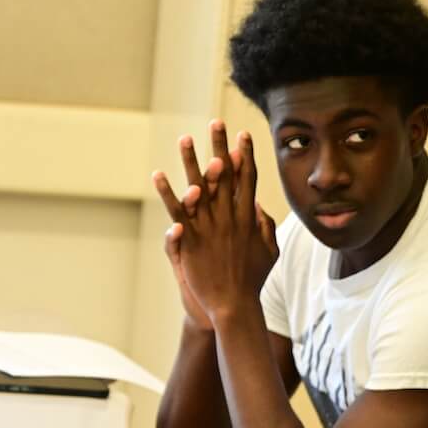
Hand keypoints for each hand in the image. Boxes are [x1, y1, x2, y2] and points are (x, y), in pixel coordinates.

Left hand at [154, 122, 278, 323]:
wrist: (235, 306)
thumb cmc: (253, 282)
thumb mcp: (270, 252)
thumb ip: (266, 226)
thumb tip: (258, 205)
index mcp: (248, 219)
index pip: (248, 179)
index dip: (246, 156)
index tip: (243, 135)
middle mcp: (229, 217)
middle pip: (224, 175)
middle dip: (220, 147)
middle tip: (216, 122)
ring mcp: (209, 227)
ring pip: (199, 187)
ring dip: (191, 161)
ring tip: (184, 138)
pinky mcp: (191, 239)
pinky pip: (177, 211)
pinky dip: (167, 193)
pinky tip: (158, 175)